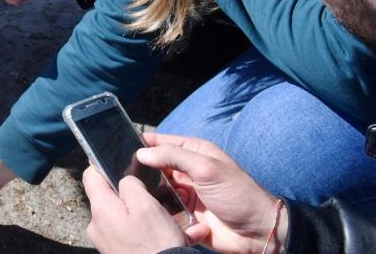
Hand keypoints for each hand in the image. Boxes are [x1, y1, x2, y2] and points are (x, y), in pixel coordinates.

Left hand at [83, 167, 190, 253]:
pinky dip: (151, 230)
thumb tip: (125, 179)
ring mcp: (108, 241)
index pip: (91, 176)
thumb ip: (130, 184)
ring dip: (147, 213)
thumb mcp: (146, 205)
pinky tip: (179, 231)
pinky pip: (134, 234)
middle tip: (154, 190)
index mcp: (101, 209)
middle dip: (132, 192)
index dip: (102, 163)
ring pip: (126, 216)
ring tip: (172, 214)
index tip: (117, 157)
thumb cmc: (156, 243)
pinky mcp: (119, 251)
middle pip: (110, 196)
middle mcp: (98, 226)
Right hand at [134, 133, 282, 253]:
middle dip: (140, 169)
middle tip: (120, 173)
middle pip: (155, 166)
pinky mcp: (184, 215)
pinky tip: (143, 210)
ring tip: (130, 193)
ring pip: (155, 189)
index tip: (119, 145)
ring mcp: (184, 193)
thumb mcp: (207, 168)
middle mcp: (187, 171)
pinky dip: (155, 210)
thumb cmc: (238, 194)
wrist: (257, 232)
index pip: (161, 142)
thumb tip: (142, 152)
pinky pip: (162, 210)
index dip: (142, 143)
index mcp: (194, 153)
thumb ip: (174, 156)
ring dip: (147, 191)